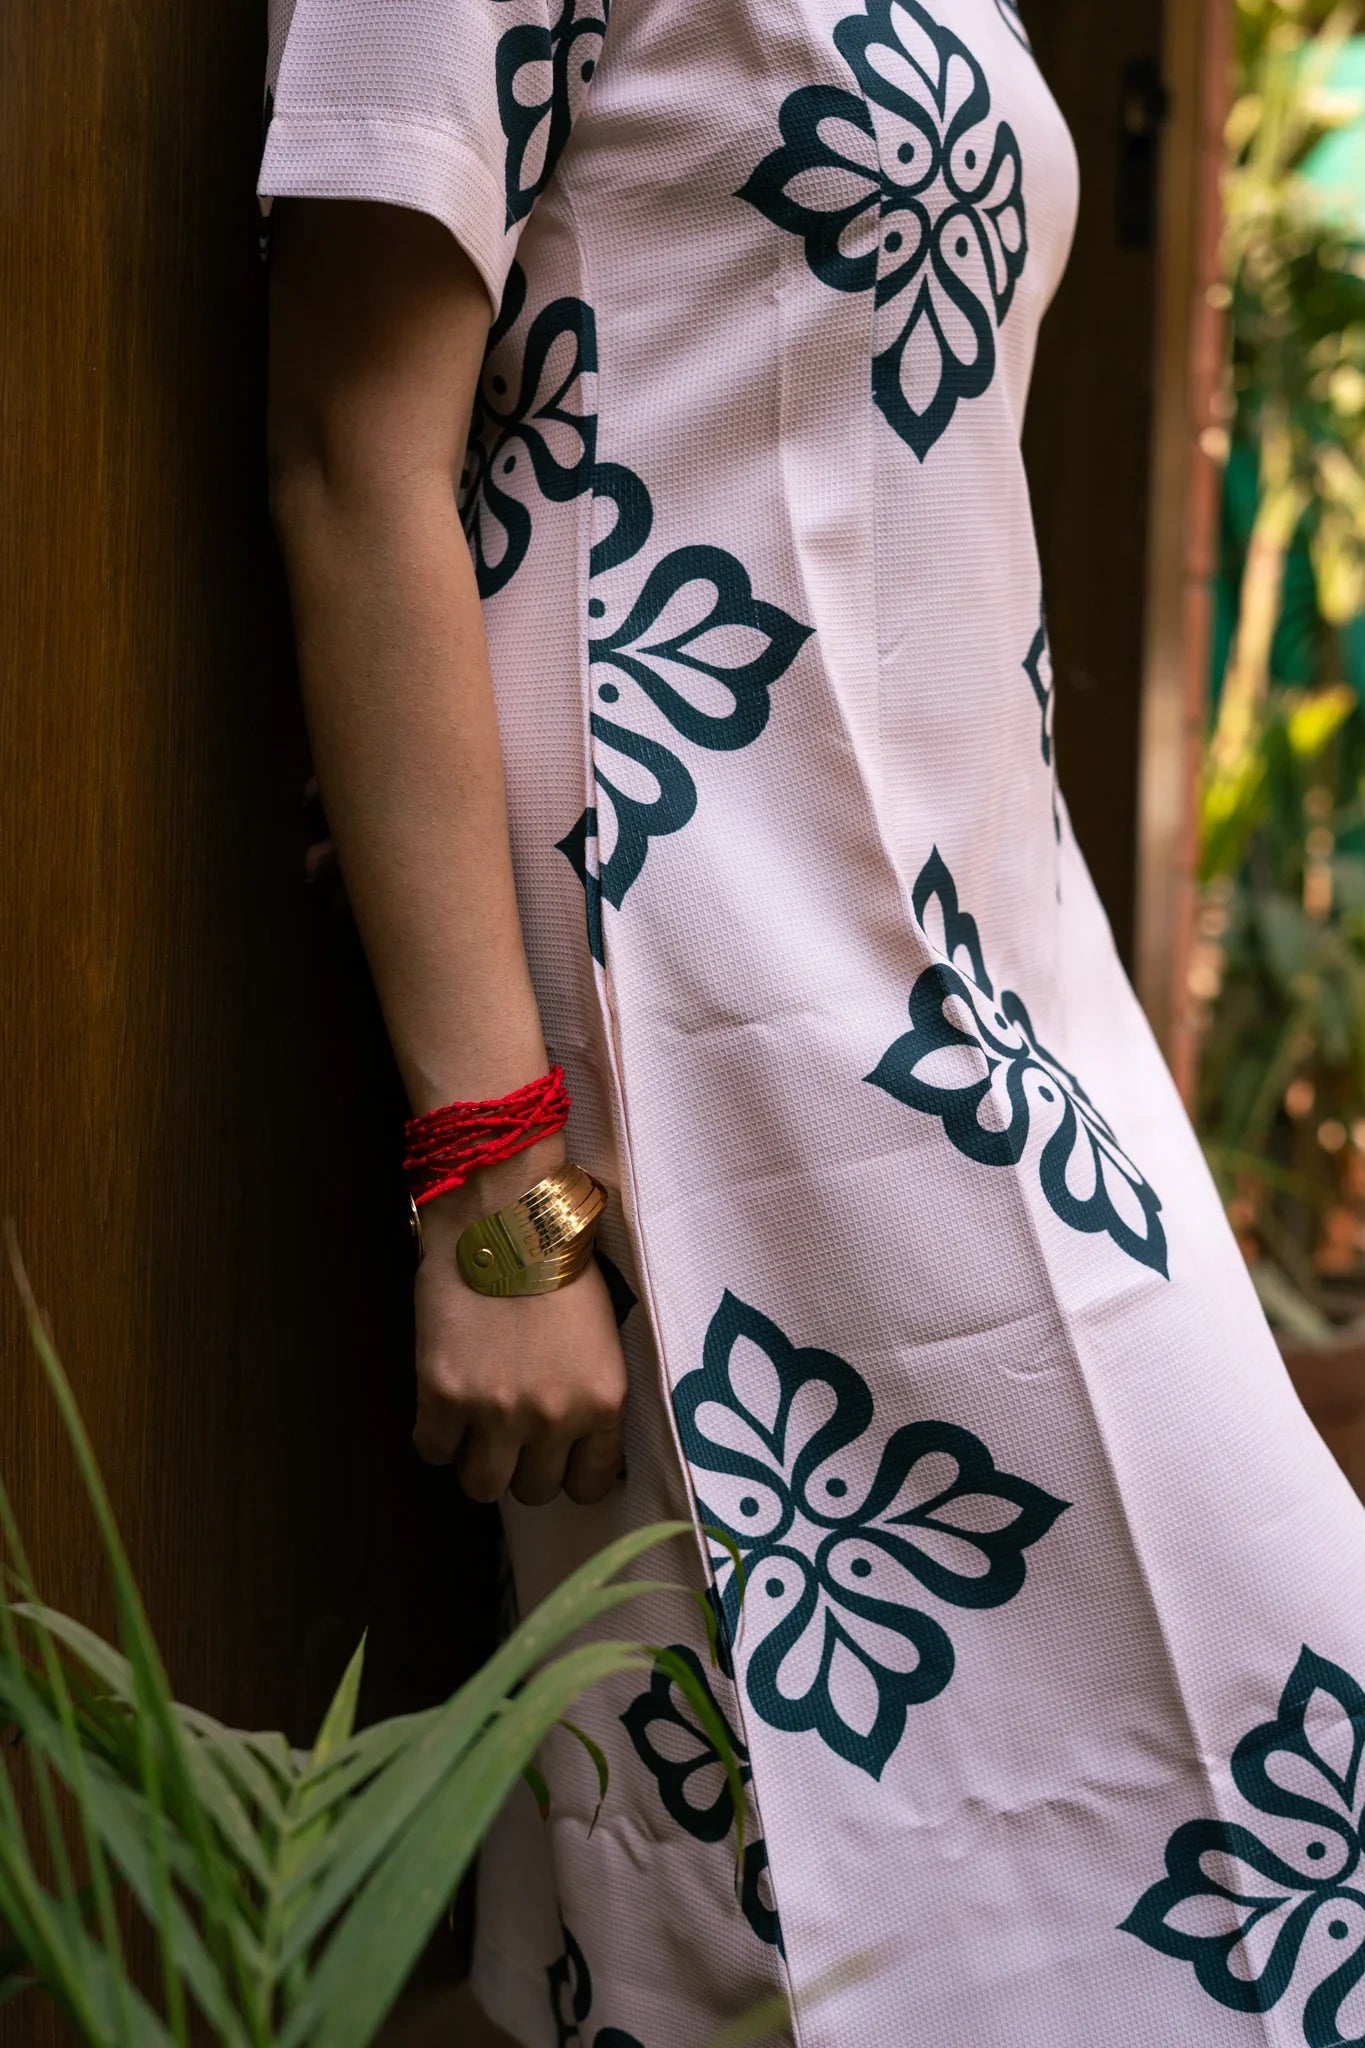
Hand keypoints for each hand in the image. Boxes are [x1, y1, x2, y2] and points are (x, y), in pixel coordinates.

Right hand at [410, 1137, 628, 1505]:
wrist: (506, 1213)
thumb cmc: (558, 1262)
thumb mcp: (599, 1337)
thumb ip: (589, 1394)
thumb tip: (575, 1441)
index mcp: (603, 1401)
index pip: (589, 1485)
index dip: (569, 1474)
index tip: (556, 1458)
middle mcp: (554, 1417)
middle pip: (532, 1491)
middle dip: (522, 1466)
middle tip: (512, 1432)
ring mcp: (496, 1411)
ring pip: (481, 1486)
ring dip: (477, 1460)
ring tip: (475, 1425)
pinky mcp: (443, 1395)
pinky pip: (433, 1451)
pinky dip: (437, 1434)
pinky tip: (444, 1405)